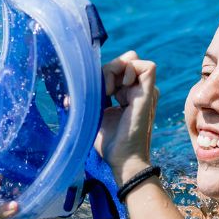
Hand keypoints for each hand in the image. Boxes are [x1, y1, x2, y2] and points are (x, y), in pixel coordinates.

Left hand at [97, 50, 158, 177]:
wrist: (121, 159)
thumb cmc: (109, 142)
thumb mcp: (96, 114)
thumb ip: (88, 101)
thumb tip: (68, 97)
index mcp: (128, 93)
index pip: (117, 66)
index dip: (104, 73)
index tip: (97, 93)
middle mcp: (139, 89)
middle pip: (124, 59)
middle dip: (108, 68)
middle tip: (102, 91)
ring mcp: (145, 90)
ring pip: (132, 59)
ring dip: (115, 69)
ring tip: (108, 91)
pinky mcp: (149, 93)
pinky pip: (148, 66)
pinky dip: (130, 70)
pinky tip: (118, 89)